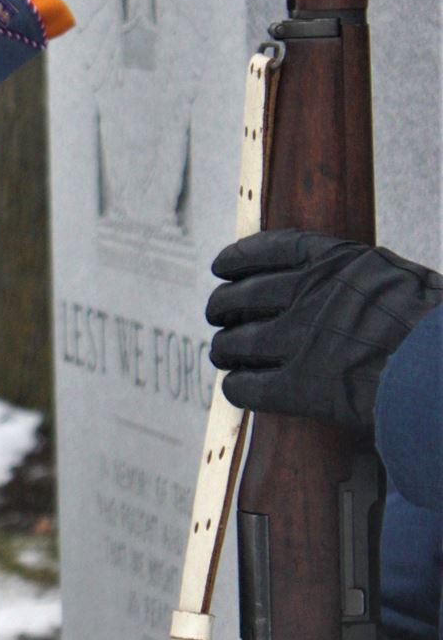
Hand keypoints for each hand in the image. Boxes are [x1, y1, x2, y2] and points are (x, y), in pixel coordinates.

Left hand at [207, 231, 442, 437]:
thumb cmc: (435, 327)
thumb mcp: (398, 279)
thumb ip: (361, 278)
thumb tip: (346, 283)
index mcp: (336, 262)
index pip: (269, 251)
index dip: (237, 259)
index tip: (223, 267)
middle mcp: (310, 295)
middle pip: (242, 297)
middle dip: (223, 307)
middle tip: (220, 317)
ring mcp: (301, 340)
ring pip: (237, 343)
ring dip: (226, 350)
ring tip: (226, 355)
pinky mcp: (300, 387)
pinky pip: (248, 387)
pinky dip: (238, 388)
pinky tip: (239, 388)